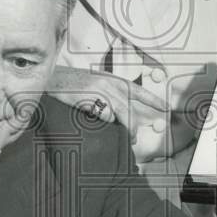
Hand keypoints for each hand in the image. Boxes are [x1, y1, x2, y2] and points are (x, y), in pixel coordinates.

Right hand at [47, 66, 167, 140]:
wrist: (51, 77)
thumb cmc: (70, 83)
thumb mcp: (93, 83)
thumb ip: (108, 94)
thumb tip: (118, 114)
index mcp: (111, 79)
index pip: (137, 90)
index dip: (152, 99)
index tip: (166, 107)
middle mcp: (108, 83)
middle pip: (129, 108)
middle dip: (134, 126)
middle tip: (134, 138)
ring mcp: (100, 90)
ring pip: (121, 114)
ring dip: (124, 128)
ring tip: (125, 138)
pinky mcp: (90, 98)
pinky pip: (104, 115)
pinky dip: (104, 121)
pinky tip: (96, 121)